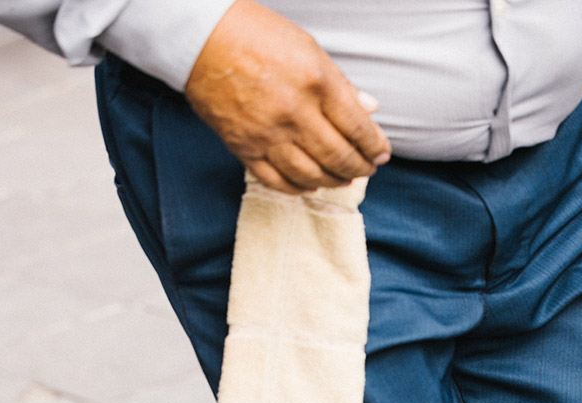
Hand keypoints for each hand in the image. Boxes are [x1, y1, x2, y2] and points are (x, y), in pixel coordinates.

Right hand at [184, 0, 390, 193]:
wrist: (200, 39)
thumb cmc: (256, 35)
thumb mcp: (307, 47)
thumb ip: (340, 83)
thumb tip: (370, 109)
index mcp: (315, 81)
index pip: (357, 127)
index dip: (374, 146)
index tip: (382, 153)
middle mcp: (294, 112)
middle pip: (338, 157)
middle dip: (359, 168)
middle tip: (367, 169)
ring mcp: (268, 135)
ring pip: (312, 175)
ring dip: (334, 181)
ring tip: (343, 178)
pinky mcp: (245, 149)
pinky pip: (279, 181)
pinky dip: (300, 187)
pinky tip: (311, 184)